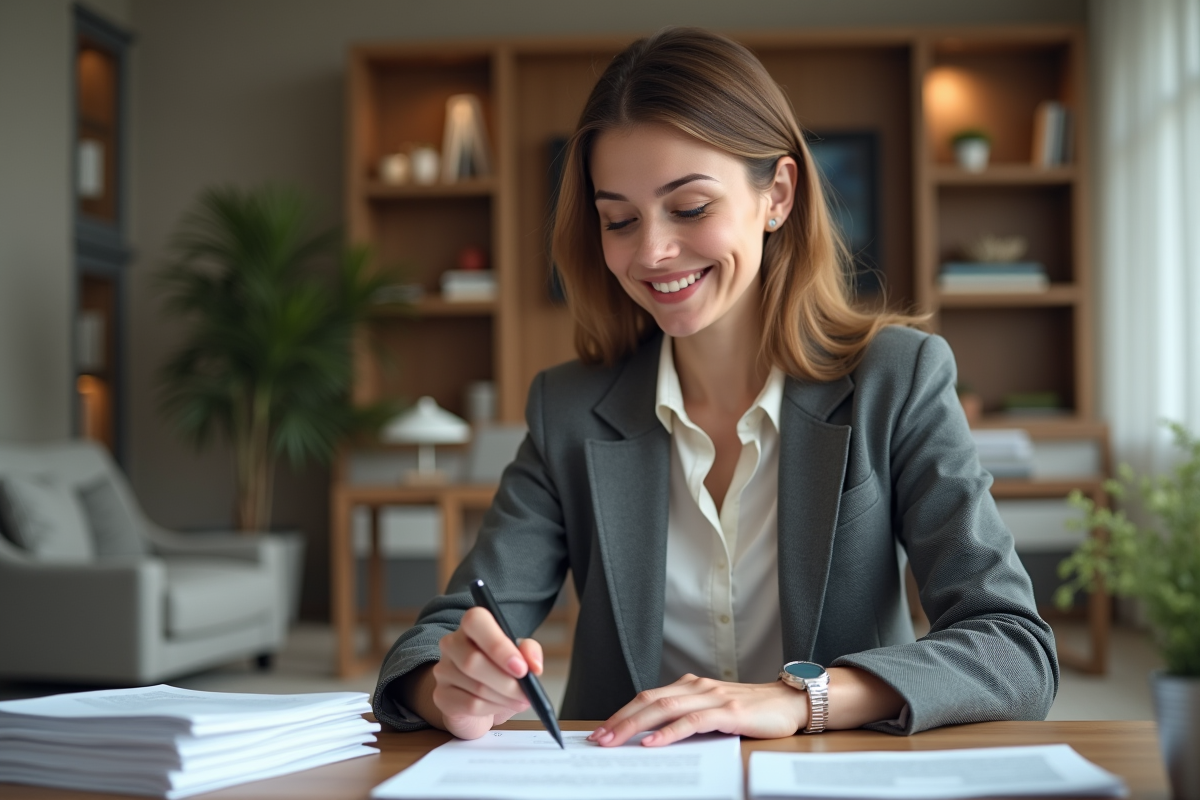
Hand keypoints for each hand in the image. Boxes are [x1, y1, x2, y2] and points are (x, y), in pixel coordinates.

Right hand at [430, 606, 543, 739]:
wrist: (480, 702)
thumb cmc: (500, 673)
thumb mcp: (520, 659)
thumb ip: (529, 653)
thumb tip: (534, 666)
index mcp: (472, 626)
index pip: (475, 621)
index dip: (498, 645)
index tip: (521, 668)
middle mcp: (452, 643)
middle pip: (473, 660)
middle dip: (507, 682)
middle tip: (527, 694)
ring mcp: (443, 670)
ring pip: (475, 686)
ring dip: (504, 698)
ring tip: (517, 700)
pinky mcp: (441, 696)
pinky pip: (469, 705)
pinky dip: (492, 709)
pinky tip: (499, 707)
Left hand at [588, 673, 808, 746]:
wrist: (790, 702)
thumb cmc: (751, 711)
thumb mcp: (713, 710)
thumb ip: (687, 716)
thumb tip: (652, 736)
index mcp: (690, 686)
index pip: (647, 697)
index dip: (622, 713)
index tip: (601, 731)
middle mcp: (697, 687)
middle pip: (649, 701)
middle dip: (620, 721)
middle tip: (598, 740)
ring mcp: (712, 697)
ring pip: (664, 710)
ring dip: (635, 726)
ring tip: (615, 741)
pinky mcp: (728, 712)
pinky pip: (692, 722)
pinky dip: (669, 733)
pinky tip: (653, 743)